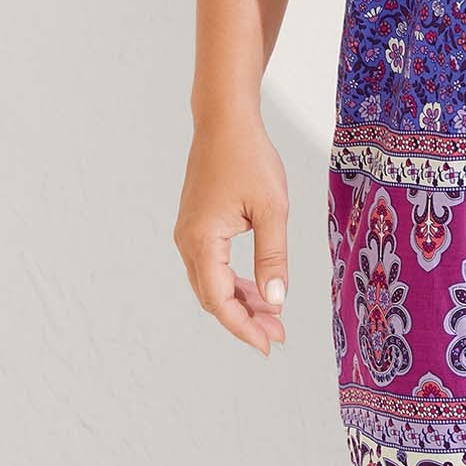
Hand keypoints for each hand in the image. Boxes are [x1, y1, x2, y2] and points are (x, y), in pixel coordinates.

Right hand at [173, 116, 290, 354]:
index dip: (244, 327)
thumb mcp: (271, 209)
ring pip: (212, 283)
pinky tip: (258, 288)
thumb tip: (276, 300)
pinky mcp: (196, 225)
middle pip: (213, 297)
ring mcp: (189, 234)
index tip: (270, 345)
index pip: (220, 301)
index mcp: (202, 242)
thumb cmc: (249, 158)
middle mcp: (187, 242)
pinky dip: (234, 282)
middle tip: (278, 334)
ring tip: (273, 316)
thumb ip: (273, 257)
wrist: (225, 121)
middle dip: (245, 319)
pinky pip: (212, 266)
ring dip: (240, 302)